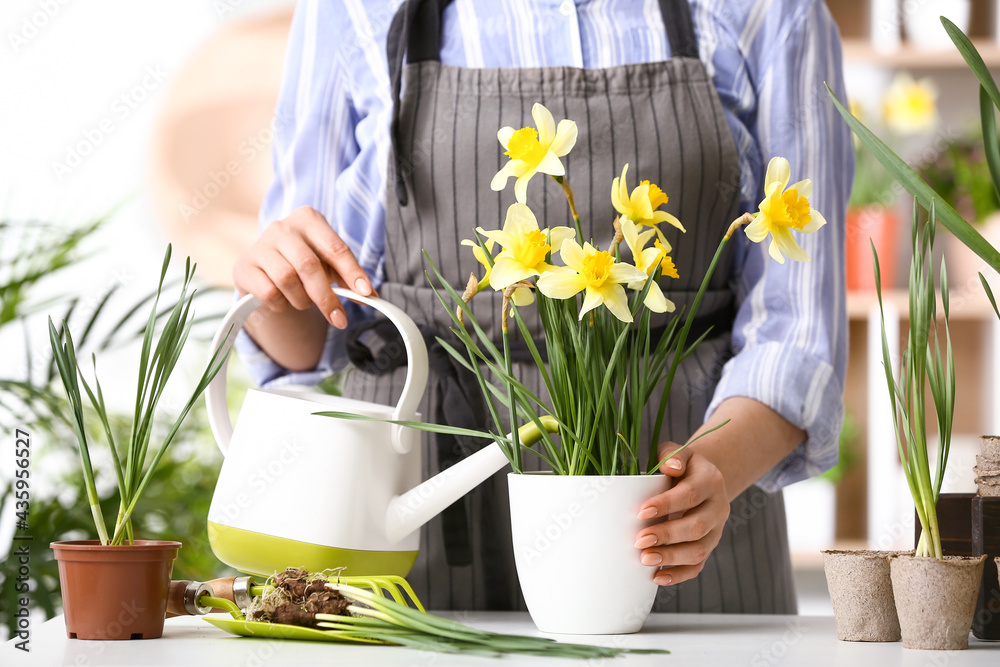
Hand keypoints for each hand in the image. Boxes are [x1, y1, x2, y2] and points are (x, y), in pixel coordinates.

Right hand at [232, 206, 372, 327]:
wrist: (265, 268)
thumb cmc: (304, 263)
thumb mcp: (328, 264)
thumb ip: (348, 277)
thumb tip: (369, 295)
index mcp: (308, 219)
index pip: (335, 248)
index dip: (352, 272)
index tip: (365, 293)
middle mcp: (282, 227)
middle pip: (309, 266)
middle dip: (327, 297)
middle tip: (339, 318)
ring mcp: (260, 245)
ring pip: (287, 280)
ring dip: (302, 300)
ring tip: (304, 300)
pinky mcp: (243, 266)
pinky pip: (269, 293)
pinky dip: (282, 304)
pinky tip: (283, 299)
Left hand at [633, 443, 729, 586]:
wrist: (702, 479)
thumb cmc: (681, 466)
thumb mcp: (677, 453)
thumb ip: (672, 456)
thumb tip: (670, 467)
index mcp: (711, 480)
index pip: (691, 495)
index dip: (666, 505)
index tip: (641, 512)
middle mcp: (718, 507)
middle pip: (697, 527)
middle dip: (667, 535)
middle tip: (639, 540)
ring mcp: (716, 530)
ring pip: (699, 550)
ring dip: (671, 557)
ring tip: (645, 559)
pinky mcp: (709, 546)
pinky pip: (698, 566)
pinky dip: (678, 574)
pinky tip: (657, 577)